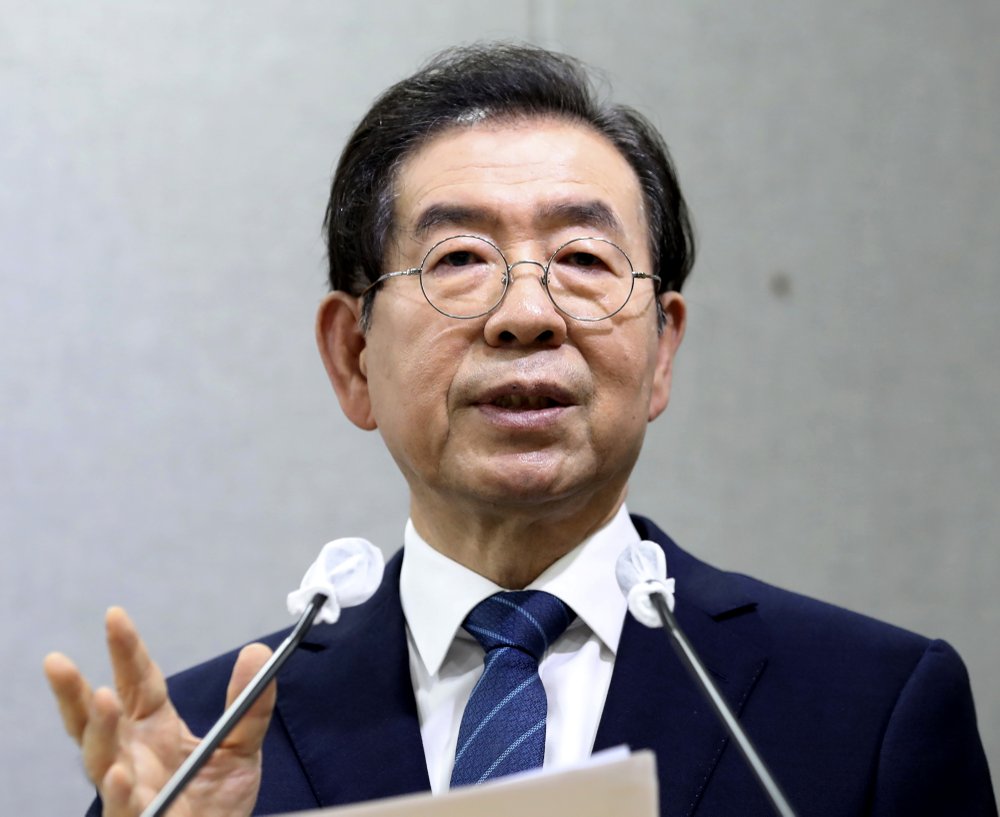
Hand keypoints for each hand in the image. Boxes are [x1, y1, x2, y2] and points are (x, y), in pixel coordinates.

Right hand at [44, 607, 275, 816]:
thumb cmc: (219, 801)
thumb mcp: (242, 746)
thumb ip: (249, 704)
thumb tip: (258, 650)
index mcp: (154, 728)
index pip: (137, 681)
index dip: (126, 650)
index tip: (115, 616)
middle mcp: (132, 754)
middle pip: (97, 718)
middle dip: (75, 691)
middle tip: (60, 662)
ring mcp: (129, 789)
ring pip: (100, 757)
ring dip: (99, 730)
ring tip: (101, 700)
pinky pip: (122, 808)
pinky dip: (119, 791)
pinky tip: (118, 774)